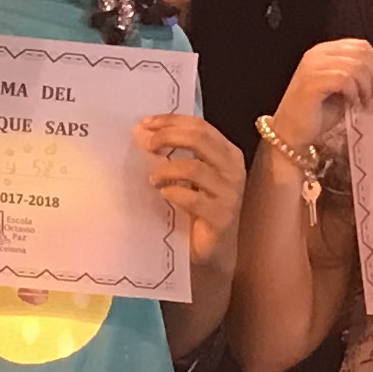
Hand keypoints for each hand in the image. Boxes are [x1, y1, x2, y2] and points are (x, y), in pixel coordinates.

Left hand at [136, 113, 246, 268]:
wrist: (211, 250)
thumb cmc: (197, 210)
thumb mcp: (186, 176)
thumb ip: (171, 152)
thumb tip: (140, 132)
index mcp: (227, 153)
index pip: (199, 125)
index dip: (170, 121)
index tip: (145, 124)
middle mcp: (233, 169)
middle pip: (199, 138)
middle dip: (167, 137)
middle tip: (146, 146)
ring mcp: (230, 194)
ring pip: (194, 168)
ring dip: (166, 170)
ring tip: (153, 179)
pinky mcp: (221, 217)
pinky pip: (193, 199)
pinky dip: (173, 193)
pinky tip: (164, 195)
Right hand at [273, 36, 372, 154]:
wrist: (292, 132)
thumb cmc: (318, 112)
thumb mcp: (344, 89)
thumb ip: (359, 77)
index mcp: (325, 51)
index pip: (360, 45)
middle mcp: (317, 54)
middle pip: (360, 52)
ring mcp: (312, 67)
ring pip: (355, 65)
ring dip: (366, 86)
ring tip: (365, 102)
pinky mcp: (311, 82)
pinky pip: (344, 79)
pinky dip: (354, 92)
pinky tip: (353, 104)